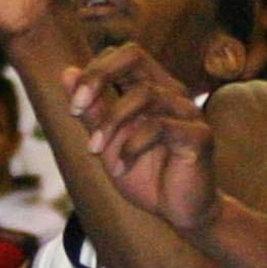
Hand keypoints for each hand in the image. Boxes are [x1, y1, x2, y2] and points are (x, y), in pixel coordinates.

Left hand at [66, 41, 221, 234]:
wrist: (179, 212)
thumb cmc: (147, 175)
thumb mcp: (109, 143)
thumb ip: (92, 111)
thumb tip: (67, 72)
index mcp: (152, 88)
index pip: (122, 55)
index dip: (93, 71)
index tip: (73, 105)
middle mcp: (172, 93)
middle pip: (134, 55)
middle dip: (98, 77)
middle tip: (76, 107)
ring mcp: (189, 111)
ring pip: (144, 94)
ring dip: (111, 122)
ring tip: (96, 150)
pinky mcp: (200, 136)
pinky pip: (160, 127)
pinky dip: (132, 146)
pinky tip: (122, 168)